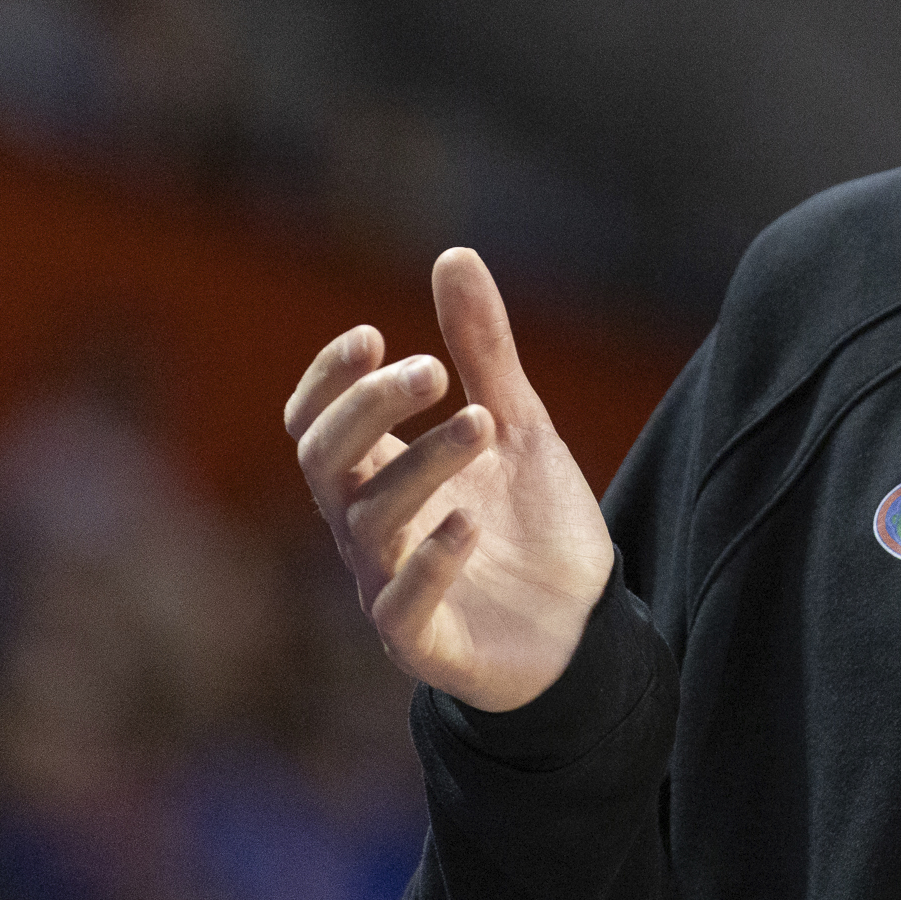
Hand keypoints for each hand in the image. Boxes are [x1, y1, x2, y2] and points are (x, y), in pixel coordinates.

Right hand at [287, 247, 615, 711]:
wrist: (584, 626)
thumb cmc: (531, 523)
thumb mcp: (516, 423)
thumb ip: (484, 349)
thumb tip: (453, 255)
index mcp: (377, 476)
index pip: (316, 425)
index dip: (329, 381)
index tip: (371, 336)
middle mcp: (368, 530)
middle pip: (327, 465)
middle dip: (367, 412)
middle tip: (430, 369)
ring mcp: (390, 587)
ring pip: (374, 523)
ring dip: (422, 465)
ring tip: (481, 421)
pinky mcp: (425, 644)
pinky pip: (405, 608)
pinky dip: (431, 563)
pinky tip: (468, 521)